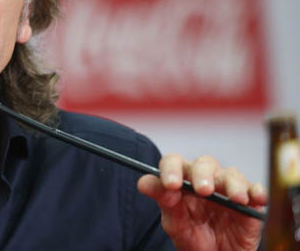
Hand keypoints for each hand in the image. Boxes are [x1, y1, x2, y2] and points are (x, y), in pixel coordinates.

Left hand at [137, 154, 266, 250]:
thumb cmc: (192, 237)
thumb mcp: (174, 222)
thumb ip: (163, 201)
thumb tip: (143, 182)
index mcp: (183, 180)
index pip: (174, 162)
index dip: (171, 168)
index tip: (170, 184)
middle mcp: (206, 179)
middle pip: (205, 164)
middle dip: (203, 175)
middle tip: (203, 190)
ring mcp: (228, 189)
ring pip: (231, 174)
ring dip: (233, 184)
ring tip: (235, 199)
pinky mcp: (250, 202)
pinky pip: (256, 190)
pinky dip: (256, 192)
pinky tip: (255, 199)